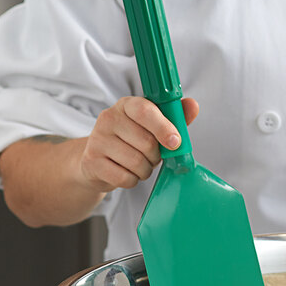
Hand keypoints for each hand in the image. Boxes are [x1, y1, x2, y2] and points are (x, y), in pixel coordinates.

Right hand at [79, 96, 198, 191]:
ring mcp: (97, 140)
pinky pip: (125, 178)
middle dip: (156, 156)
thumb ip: (174, 117)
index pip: (145, 111)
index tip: (175, 142)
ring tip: (139, 165)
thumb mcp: (152, 127)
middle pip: (146, 142)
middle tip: (152, 156)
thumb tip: (193, 105)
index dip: (164, 127)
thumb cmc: (131, 141)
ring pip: (136, 163)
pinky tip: (127, 173)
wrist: (98, 160)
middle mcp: (108, 118)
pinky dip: (132, 180)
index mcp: (126, 105)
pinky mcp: (92, 162)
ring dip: (145, 170)